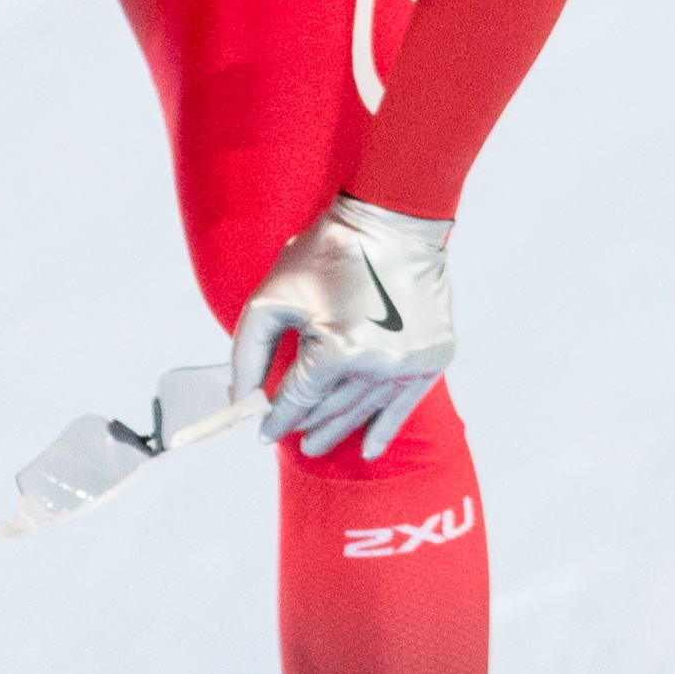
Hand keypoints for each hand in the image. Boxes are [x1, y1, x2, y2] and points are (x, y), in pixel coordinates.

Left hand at [230, 195, 454, 459]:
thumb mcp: (272, 297)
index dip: (276, 418)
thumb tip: (241, 397)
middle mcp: (377, 366)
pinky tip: (368, 448)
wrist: (395, 224)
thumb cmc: (329, 253)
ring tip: (316, 444)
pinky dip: (383, 429)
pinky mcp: (433, 358)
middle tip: (292, 439)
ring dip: (338, 429)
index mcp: (336, 351)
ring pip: (363, 410)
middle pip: (330, 409)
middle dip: (306, 425)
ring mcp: (409, 366)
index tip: (262, 431)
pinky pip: (402, 406)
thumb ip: (249, 352)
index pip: (298, 399)